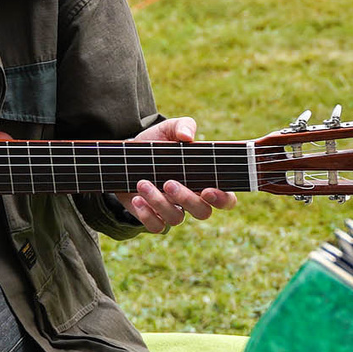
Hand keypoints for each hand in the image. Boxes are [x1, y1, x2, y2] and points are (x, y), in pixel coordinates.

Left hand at [122, 116, 239, 233]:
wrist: (126, 156)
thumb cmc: (156, 144)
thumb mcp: (169, 129)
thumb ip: (183, 125)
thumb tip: (187, 136)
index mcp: (204, 180)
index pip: (226, 199)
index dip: (222, 199)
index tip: (208, 189)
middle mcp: (192, 199)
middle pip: (203, 212)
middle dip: (187, 199)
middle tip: (169, 183)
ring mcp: (173, 210)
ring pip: (177, 218)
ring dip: (159, 202)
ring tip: (142, 183)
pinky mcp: (153, 217)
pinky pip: (156, 226)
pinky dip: (146, 214)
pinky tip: (137, 197)